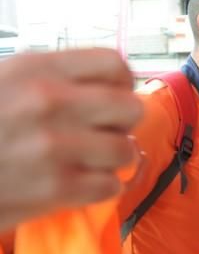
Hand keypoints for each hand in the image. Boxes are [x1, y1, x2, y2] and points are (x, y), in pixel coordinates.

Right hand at [0, 49, 142, 230]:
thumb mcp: (5, 80)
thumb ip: (54, 78)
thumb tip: (107, 86)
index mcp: (37, 69)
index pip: (115, 65)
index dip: (121, 84)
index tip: (113, 96)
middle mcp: (50, 103)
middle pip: (131, 107)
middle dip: (122, 122)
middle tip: (104, 131)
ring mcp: (55, 147)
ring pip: (125, 149)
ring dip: (112, 158)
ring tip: (90, 159)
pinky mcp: (56, 188)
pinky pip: (111, 185)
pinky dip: (102, 187)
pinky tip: (82, 182)